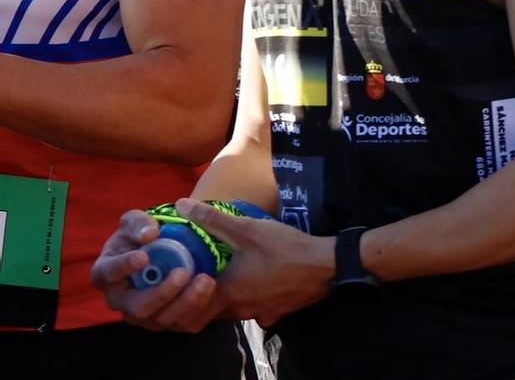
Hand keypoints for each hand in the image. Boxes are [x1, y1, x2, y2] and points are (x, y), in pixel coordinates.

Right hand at [90, 207, 223, 332]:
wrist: (164, 249)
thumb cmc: (141, 233)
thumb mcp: (135, 221)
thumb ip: (138, 223)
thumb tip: (149, 234)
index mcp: (106, 273)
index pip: (107, 274)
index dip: (123, 267)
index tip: (144, 256)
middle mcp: (121, 300)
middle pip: (137, 308)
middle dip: (161, 293)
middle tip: (183, 272)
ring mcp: (143, 314)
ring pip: (160, 320)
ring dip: (184, 302)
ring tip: (206, 279)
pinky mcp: (165, 320)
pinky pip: (180, 322)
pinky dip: (196, 306)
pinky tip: (210, 288)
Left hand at [176, 199, 333, 328]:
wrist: (326, 266)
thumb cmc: (284, 248)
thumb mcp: (247, 229)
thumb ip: (212, 219)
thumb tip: (181, 205)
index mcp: (226, 293)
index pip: (189, 306)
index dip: (182, 292)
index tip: (183, 275)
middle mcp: (238, 311)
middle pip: (209, 312)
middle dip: (202, 297)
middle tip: (204, 274)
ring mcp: (259, 315)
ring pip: (232, 313)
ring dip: (226, 299)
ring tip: (229, 276)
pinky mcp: (276, 315)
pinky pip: (255, 312)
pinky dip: (250, 301)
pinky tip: (258, 284)